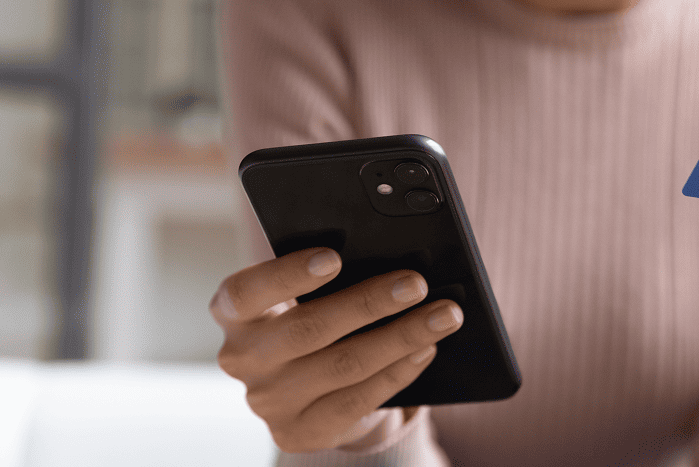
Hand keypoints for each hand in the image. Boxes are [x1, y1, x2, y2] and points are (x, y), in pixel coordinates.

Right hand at [209, 248, 463, 451]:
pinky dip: (399, 371)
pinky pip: (357, 400)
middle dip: (370, 303)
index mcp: (234, 313)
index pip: (246, 293)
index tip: (334, 256)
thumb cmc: (310, 316)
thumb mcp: (303, 294)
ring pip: (344, 365)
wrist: (305, 387)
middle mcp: (242, 358)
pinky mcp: (298, 432)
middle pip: (308, 329)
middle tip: (417, 283)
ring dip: (402, 337)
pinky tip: (426, 349)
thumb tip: (388, 258)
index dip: (288, 275)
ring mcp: (268, 401)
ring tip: (443, 315)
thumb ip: (326, 278)